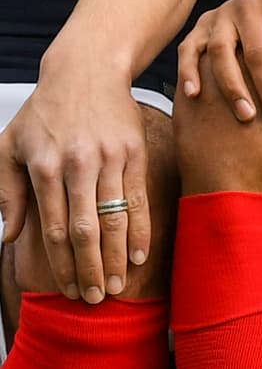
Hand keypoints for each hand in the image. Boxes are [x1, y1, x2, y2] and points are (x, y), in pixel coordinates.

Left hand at [0, 73, 149, 302]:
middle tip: (93, 299)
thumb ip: (7, 192)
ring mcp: (110, 158)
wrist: (87, 68)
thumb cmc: (46, 110)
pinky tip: (138, 255)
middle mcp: (78, 164)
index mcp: (45, 167)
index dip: (62, 264)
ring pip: (114, 218)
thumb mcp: (11, 145)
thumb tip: (10, 237)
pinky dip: (141, 230)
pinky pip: (138, 198)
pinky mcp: (135, 152)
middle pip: (86, 230)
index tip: (67, 289)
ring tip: (115, 286)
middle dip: (89, 270)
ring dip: (115, 257)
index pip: (54, 228)